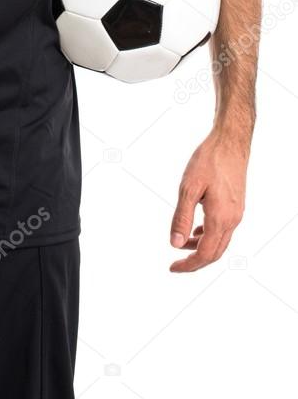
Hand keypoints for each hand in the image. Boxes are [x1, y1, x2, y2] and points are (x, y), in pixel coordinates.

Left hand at [169, 128, 247, 272]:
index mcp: (220, 218)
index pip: (205, 254)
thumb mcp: (188, 188)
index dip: (189, 265)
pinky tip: (197, 231)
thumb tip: (175, 244)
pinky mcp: (236, 206)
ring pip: (220, 242)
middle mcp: (232, 219)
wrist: (230, 142)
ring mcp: (236, 213)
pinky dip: (209, 236)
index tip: (173, 268)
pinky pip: (223, 230)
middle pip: (215, 253)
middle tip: (177, 264)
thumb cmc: (209, 160)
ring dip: (202, 249)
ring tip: (183, 245)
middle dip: (195, 261)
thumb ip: (182, 218)